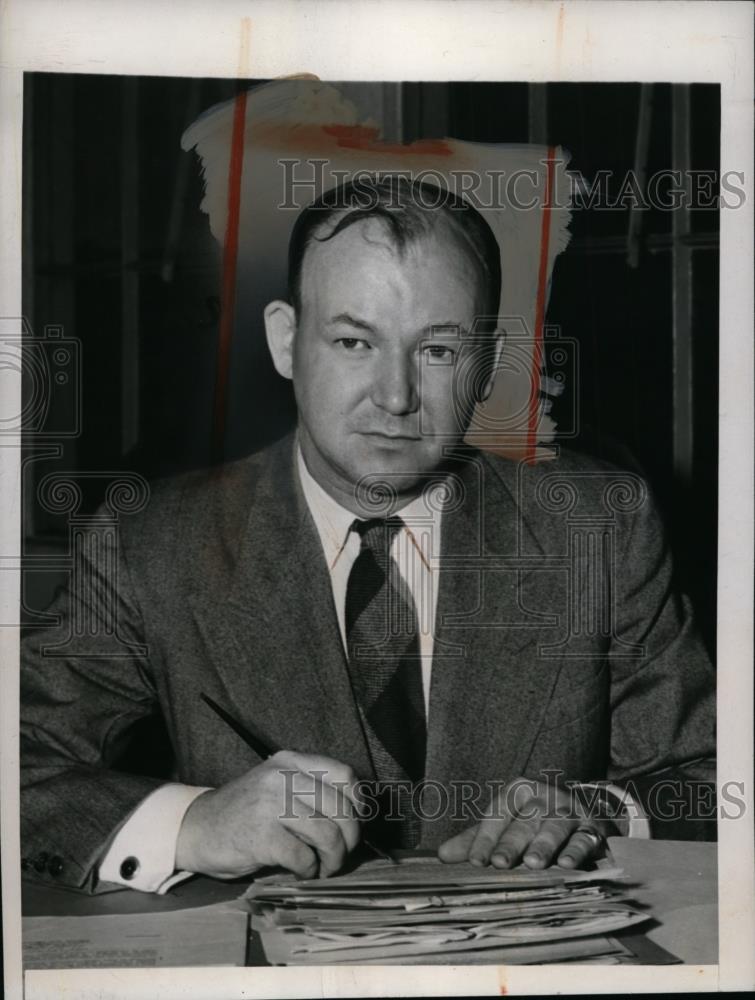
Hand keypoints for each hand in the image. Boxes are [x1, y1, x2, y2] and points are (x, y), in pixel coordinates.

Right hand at [176, 751, 360, 879]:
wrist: (196, 828)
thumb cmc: (245, 812)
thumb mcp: (277, 786)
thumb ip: (310, 791)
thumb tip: (356, 818)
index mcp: (290, 761)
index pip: (344, 774)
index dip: (358, 802)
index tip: (355, 821)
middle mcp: (282, 777)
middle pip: (341, 808)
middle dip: (350, 838)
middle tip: (341, 854)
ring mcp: (271, 804)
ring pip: (328, 834)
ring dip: (333, 859)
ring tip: (324, 867)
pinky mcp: (261, 836)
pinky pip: (303, 857)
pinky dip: (309, 870)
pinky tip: (301, 870)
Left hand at [437, 776, 610, 870]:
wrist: (584, 812)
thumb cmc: (535, 822)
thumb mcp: (505, 824)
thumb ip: (475, 840)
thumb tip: (441, 856)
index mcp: (518, 791)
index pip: (497, 814)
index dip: (485, 838)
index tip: (475, 862)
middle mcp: (543, 796)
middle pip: (524, 822)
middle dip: (511, 844)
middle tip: (499, 863)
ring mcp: (569, 810)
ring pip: (554, 827)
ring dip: (544, 846)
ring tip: (534, 864)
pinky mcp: (592, 827)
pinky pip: (584, 838)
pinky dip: (576, 851)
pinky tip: (567, 864)